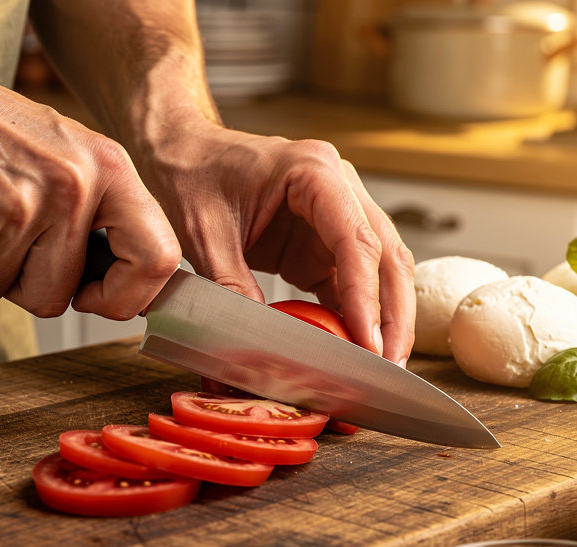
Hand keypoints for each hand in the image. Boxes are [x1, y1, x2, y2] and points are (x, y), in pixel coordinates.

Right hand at [0, 51, 180, 320]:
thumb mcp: (69, 156)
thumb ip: (104, 216)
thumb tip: (134, 289)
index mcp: (109, 169)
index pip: (158, 258)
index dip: (128, 296)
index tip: (97, 296)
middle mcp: (71, 187)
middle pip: (59, 296)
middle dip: (23, 281)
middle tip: (3, 230)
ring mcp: (17, 208)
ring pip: (4, 293)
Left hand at [134, 124, 415, 365]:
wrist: (183, 151)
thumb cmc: (194, 174)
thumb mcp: (204, 235)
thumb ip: (232, 286)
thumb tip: (255, 341)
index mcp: (312, 172)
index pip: (356, 240)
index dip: (366, 297)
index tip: (368, 343)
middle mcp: (337, 187)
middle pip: (386, 254)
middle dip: (393, 314)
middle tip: (389, 366)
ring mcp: (336, 215)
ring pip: (381, 269)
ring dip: (385, 317)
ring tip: (381, 365)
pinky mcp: (323, 242)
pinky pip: (352, 280)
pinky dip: (357, 316)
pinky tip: (355, 349)